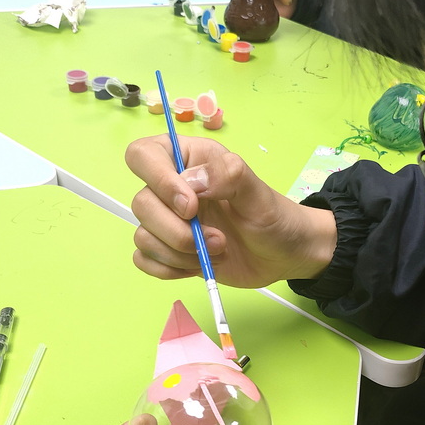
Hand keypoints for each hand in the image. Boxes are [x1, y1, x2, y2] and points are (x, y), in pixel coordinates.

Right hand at [126, 135, 336, 287]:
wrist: (283, 254)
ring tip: (217, 251)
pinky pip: (145, 261)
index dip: (159, 181)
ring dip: (180, 253)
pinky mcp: (167, 252)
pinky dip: (170, 269)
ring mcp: (167, 221)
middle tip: (217, 239)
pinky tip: (199, 265)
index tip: (191, 206)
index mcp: (187, 160)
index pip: (142, 156)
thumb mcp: (257, 192)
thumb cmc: (272, 216)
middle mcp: (170, 188)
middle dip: (178, 230)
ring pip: (143, 236)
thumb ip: (228, 175)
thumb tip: (191, 182)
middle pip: (141, 204)